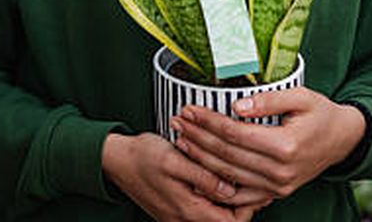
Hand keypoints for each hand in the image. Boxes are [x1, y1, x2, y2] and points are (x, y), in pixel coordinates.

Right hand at [101, 132, 272, 220]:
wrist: (114, 160)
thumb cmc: (142, 156)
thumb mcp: (174, 160)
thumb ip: (203, 176)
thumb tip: (229, 189)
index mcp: (187, 210)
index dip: (250, 207)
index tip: (257, 185)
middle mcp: (184, 220)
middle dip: (243, 203)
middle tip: (253, 179)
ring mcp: (178, 217)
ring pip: (215, 217)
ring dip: (229, 200)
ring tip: (239, 177)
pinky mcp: (175, 210)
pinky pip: (203, 211)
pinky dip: (214, 198)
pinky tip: (218, 179)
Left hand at [170, 87, 365, 201]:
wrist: (342, 140)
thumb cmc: (320, 113)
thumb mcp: (301, 96)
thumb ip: (269, 99)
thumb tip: (237, 106)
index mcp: (286, 146)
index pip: (236, 134)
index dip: (209, 122)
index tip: (190, 109)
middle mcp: (280, 171)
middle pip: (227, 155)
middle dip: (198, 138)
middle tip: (177, 122)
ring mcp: (277, 186)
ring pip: (229, 176)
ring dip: (201, 159)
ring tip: (181, 141)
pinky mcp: (275, 193)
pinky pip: (241, 196)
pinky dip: (217, 186)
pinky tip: (198, 171)